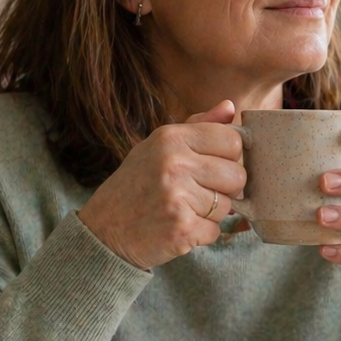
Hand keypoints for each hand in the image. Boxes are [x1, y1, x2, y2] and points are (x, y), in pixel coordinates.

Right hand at [77, 101, 243, 269]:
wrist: (103, 231)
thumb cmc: (136, 186)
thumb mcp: (159, 147)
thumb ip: (198, 126)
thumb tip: (230, 107)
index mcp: (171, 137)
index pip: (232, 140)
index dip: (228, 158)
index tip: (211, 167)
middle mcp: (174, 163)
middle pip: (237, 175)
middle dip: (224, 189)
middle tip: (196, 193)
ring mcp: (178, 196)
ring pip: (228, 206)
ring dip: (211, 214)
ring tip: (182, 210)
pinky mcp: (182, 228)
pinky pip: (215, 231)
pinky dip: (201, 234)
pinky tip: (178, 227)